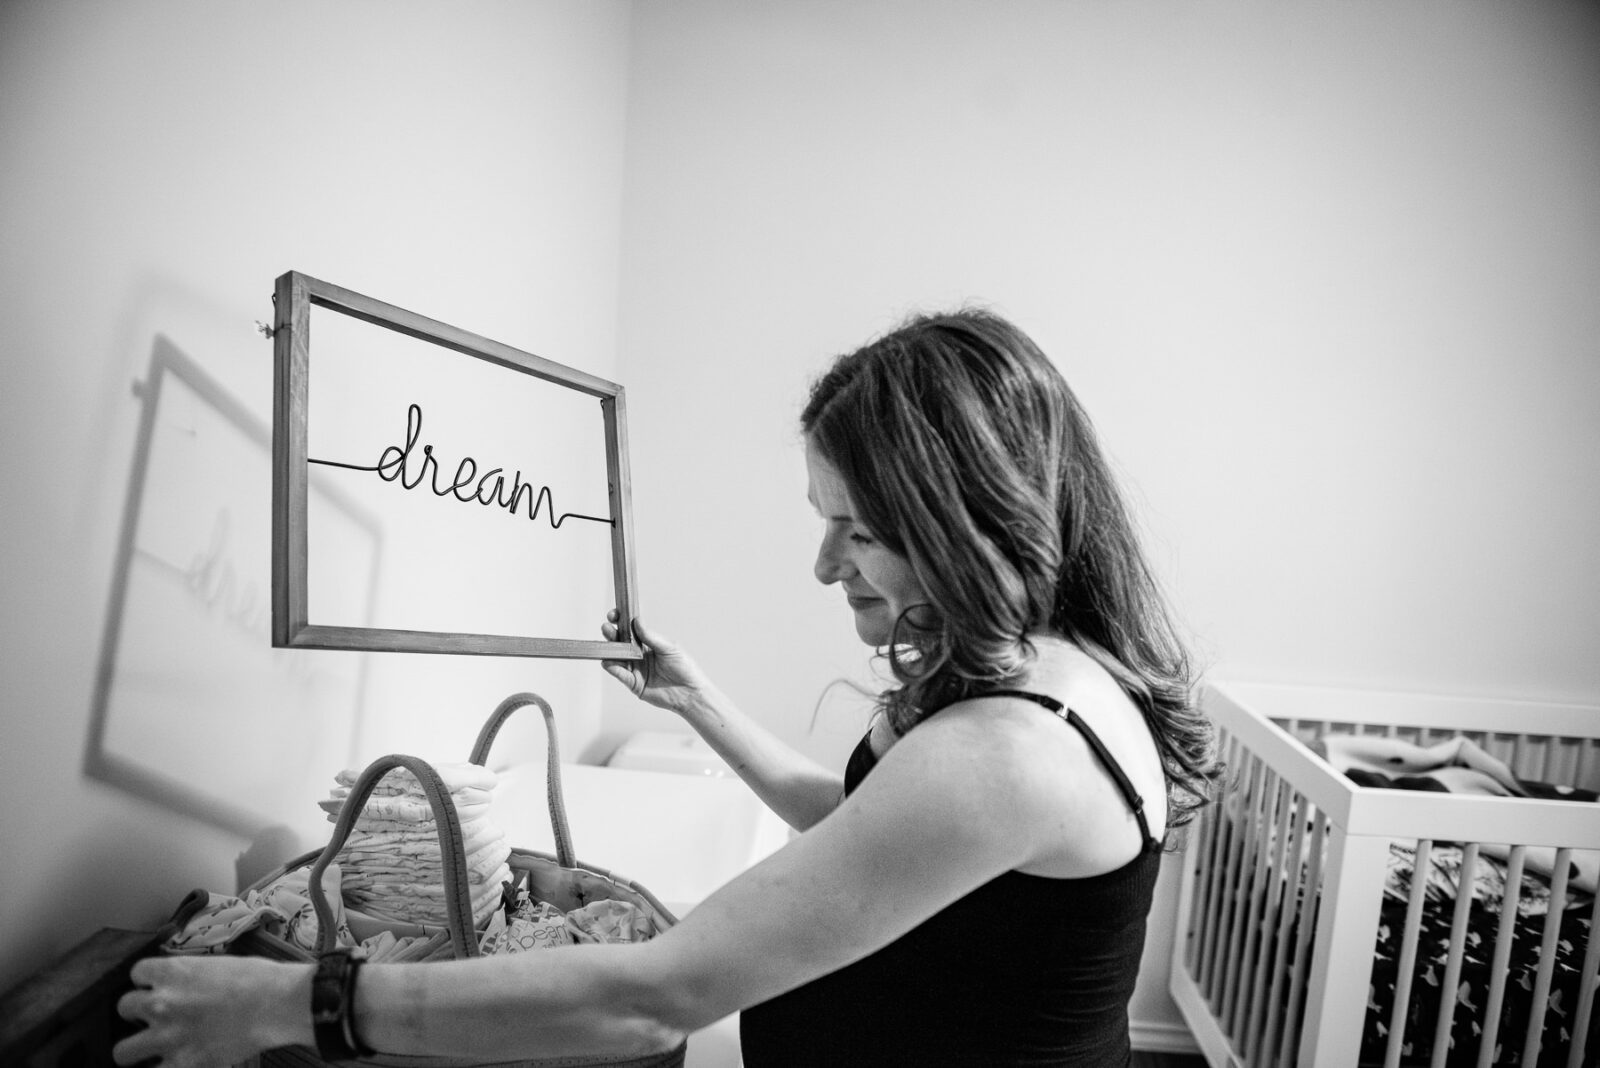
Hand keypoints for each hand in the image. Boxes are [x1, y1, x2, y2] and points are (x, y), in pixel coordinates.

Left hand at [114, 955, 307, 1066]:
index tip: (157, 985)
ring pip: (122, 1052)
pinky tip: (173, 1065)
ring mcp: (168, 1036)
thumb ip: (191, 976)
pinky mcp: (181, 1064)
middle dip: (137, 1012)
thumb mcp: (219, 964)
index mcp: (172, 972)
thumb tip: (184, 985)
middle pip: (123, 1008)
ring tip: (151, 1049)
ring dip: (135, 1050)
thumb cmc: (258, 978)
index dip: (148, 980)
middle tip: (156, 1017)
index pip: (136, 973)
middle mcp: (161, 1003)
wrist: (278, 1004)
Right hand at [600, 613, 713, 716]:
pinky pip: (620, 675)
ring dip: (609, 650)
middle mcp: (639, 655)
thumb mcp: (669, 648)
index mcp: (648, 643)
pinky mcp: (634, 683)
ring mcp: (635, 669)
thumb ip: (651, 636)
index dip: (620, 621)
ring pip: (617, 657)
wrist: (690, 692)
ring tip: (606, 644)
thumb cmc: (684, 667)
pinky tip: (607, 662)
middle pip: (620, 642)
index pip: (630, 629)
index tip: (614, 614)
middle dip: (611, 633)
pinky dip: (613, 668)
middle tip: (607, 627)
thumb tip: (637, 621)